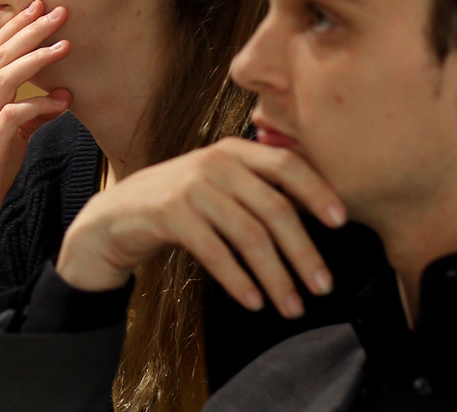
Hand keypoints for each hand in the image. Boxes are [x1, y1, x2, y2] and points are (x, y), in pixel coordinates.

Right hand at [0, 0, 71, 260]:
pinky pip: (13, 117)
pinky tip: (60, 102)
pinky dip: (37, 106)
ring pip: (4, 79)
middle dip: (30, 31)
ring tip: (64, 46)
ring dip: (36, 59)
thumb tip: (63, 98)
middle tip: (58, 11)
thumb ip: (35, 116)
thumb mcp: (16, 139)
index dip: (17, 27)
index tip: (41, 7)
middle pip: (1, 56)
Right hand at [56, 138, 345, 318]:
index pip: (287, 165)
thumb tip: (317, 213)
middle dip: (303, 252)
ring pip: (249, 235)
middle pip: (274, 208)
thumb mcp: (219, 185)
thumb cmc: (179, 205)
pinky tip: (253, 301)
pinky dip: (238, 280)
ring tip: (292, 307)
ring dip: (276, 276)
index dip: (317, 192)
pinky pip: (215, 252)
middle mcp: (216, 162)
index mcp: (234, 150)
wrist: (114, 217)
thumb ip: (257, 188)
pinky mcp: (169, 213)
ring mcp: (191, 186)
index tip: (342, 222)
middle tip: (324, 286)